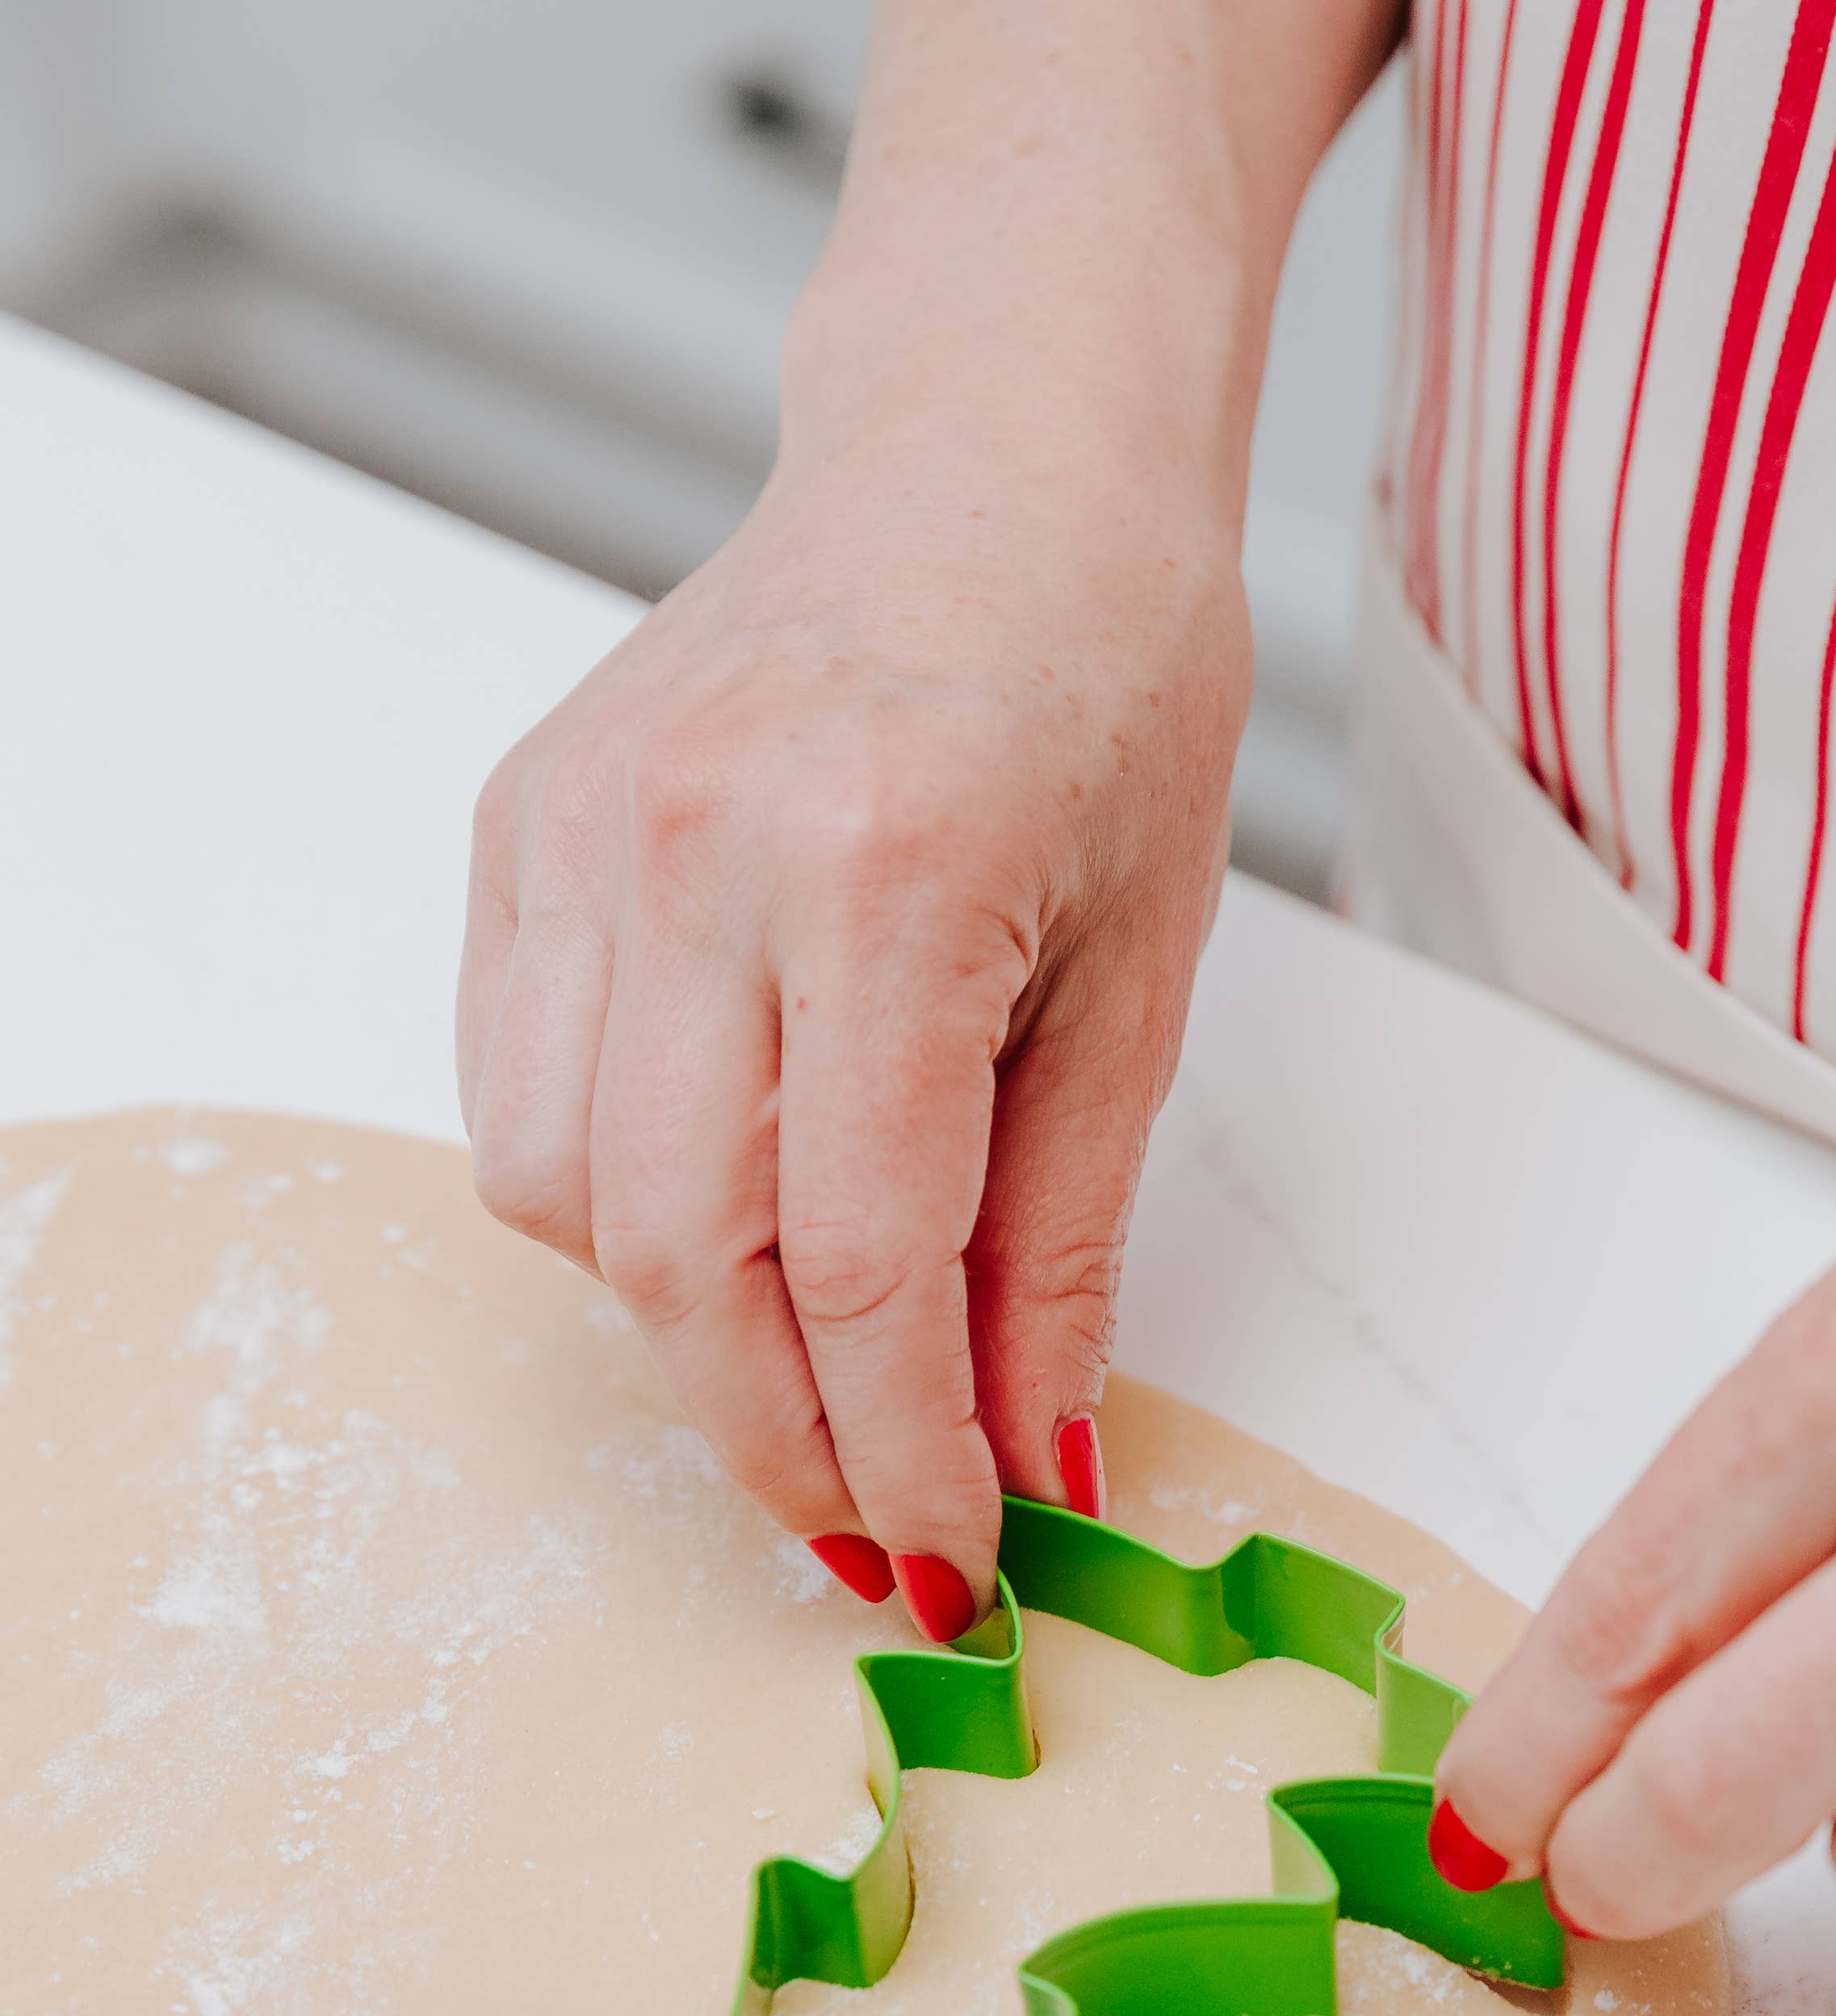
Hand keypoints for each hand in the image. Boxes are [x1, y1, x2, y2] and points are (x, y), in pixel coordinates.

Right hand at [456, 321, 1248, 1632]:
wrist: (991, 454)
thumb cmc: (1106, 681)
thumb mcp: (1140, 980)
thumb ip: (1061, 1239)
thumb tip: (1028, 1459)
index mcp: (886, 866)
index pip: (863, 1260)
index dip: (908, 1452)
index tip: (956, 1561)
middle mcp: (694, 844)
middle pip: (681, 1258)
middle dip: (780, 1441)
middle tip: (872, 1529)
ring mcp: (576, 829)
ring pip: (563, 1198)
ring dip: (687, 1326)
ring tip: (811, 1344)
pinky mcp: (515, 827)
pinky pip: (517, 1096)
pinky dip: (612, 1203)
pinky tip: (726, 1203)